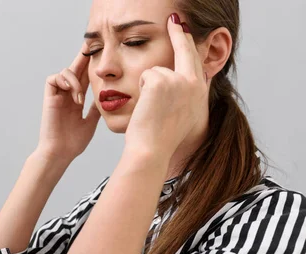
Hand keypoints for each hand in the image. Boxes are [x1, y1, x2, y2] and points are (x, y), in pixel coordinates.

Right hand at [36, 46, 101, 162]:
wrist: (60, 153)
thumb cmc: (73, 143)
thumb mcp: (91, 122)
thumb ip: (96, 108)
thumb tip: (109, 97)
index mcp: (76, 99)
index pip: (85, 77)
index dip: (92, 65)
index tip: (103, 53)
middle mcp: (67, 94)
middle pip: (76, 68)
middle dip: (84, 56)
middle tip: (93, 42)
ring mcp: (57, 95)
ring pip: (65, 71)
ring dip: (75, 79)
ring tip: (80, 98)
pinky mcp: (49, 97)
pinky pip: (54, 78)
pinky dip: (65, 81)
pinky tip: (73, 94)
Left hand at [125, 15, 209, 160]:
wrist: (151, 149)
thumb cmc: (162, 139)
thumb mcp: (184, 116)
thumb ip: (188, 96)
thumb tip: (194, 82)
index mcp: (200, 91)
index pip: (196, 60)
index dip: (190, 44)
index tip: (185, 30)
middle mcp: (194, 83)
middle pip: (185, 49)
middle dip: (178, 32)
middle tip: (174, 17)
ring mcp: (178, 80)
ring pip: (155, 68)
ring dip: (147, 85)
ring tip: (150, 108)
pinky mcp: (160, 80)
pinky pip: (145, 74)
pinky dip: (140, 88)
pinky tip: (145, 105)